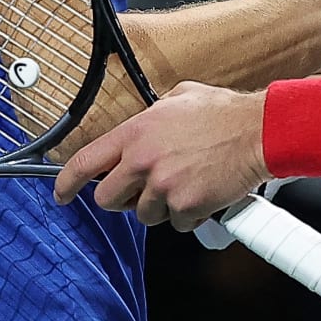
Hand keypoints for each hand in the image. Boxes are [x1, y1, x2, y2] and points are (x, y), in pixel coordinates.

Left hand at [54, 80, 268, 231]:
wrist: (259, 131)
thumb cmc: (224, 112)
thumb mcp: (179, 97)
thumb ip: (152, 115)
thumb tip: (144, 123)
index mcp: (136, 133)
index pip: (84, 162)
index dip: (66, 184)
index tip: (61, 195)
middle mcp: (143, 161)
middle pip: (107, 199)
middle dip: (122, 198)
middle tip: (143, 189)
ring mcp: (164, 187)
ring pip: (144, 215)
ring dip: (161, 206)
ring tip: (186, 183)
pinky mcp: (186, 207)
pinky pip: (176, 224)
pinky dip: (188, 215)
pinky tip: (203, 193)